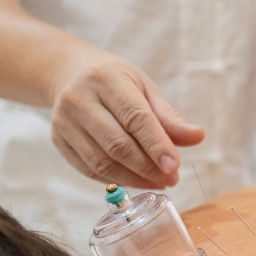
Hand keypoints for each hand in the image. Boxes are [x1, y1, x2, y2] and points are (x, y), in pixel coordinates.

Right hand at [49, 49, 204, 188]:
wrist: (69, 73)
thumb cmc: (114, 80)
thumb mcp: (144, 87)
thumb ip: (169, 116)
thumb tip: (198, 137)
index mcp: (105, 79)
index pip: (135, 117)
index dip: (157, 145)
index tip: (175, 166)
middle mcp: (79, 99)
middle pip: (117, 144)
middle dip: (148, 167)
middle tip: (171, 179)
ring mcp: (64, 121)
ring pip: (101, 162)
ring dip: (133, 179)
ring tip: (157, 182)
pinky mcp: (58, 140)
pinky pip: (88, 170)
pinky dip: (114, 179)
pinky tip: (134, 180)